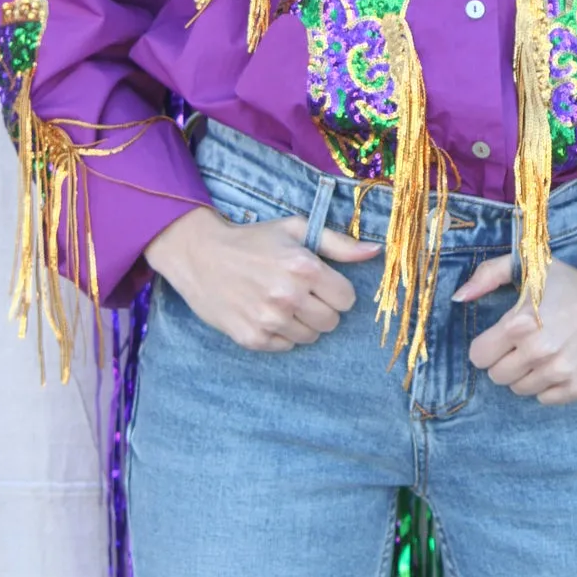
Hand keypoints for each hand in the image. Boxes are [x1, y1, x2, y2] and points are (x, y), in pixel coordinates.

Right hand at [144, 206, 381, 351]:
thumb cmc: (253, 240)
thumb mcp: (297, 230)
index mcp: (304, 268)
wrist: (201, 255)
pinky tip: (265, 313)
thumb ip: (339, 244)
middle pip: (332, 322)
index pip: (347, 299)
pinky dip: (281, 334)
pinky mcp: (252, 339)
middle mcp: (288, 296)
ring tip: (280, 301)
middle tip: (300, 293)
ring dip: (302, 322)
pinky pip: (286, 347)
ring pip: (311, 337)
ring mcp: (269, 320)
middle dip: (322, 308)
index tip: (319, 282)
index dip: (335, 290)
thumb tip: (376, 252)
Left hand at [454, 253, 576, 404]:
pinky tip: (562, 362)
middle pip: (497, 376)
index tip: (503, 337)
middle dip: (506, 360)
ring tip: (546, 351)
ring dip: (527, 373)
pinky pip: (545, 399)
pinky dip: (549, 385)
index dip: (488, 346)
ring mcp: (560, 373)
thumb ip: (488, 276)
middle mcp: (539, 352)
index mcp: (520, 324)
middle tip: (526, 343)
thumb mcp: (530, 266)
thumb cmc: (572, 283)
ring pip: (520, 390)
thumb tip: (459, 298)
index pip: (479, 356)